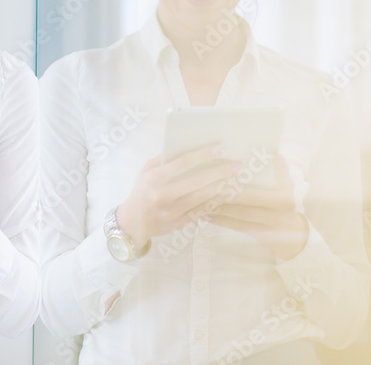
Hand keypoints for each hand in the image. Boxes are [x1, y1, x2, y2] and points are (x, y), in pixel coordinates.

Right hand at [115, 145, 242, 250]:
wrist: (132, 222)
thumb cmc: (141, 191)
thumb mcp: (146, 171)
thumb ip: (163, 159)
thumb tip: (186, 146)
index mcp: (154, 178)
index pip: (183, 163)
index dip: (203, 154)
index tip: (220, 147)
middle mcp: (162, 195)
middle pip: (197, 180)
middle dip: (220, 171)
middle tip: (237, 164)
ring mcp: (171, 212)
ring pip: (203, 197)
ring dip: (223, 188)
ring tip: (238, 179)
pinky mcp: (179, 223)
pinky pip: (202, 211)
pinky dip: (217, 202)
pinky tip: (228, 194)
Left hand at [207, 155, 309, 260]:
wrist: (294, 237)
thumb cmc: (286, 204)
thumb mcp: (289, 188)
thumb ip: (282, 173)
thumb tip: (277, 154)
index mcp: (283, 199)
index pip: (257, 193)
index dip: (238, 189)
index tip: (222, 180)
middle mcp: (276, 215)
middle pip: (244, 206)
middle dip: (224, 199)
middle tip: (205, 190)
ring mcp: (266, 228)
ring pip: (238, 218)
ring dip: (219, 210)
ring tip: (201, 202)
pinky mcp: (257, 236)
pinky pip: (237, 227)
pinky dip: (221, 222)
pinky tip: (207, 216)